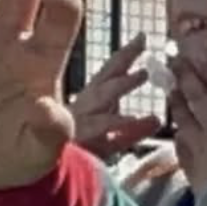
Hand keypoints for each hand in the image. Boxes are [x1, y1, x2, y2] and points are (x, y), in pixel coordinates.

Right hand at [71, 34, 162, 157]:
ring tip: (143, 73)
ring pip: (103, 96)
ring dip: (123, 83)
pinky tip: (132, 118)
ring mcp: (83, 117)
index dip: (127, 54)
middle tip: (142, 41)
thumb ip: (135, 130)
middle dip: (124, 56)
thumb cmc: (78, 150)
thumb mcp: (112, 138)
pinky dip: (117, 122)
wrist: (48, 169)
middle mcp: (87, 103)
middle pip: (107, 75)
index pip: (111, 71)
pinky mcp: (81, 136)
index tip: (143, 36)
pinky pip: (101, 127)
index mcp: (93, 99)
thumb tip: (158, 119)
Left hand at [169, 34, 206, 191]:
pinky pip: (181, 145)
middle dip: (186, 76)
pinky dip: (179, 136)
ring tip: (171, 91)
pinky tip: (178, 132)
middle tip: (175, 61)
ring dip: (176, 101)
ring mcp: (200, 144)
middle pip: (198, 95)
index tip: (200, 52)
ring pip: (184, 117)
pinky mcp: (191, 164)